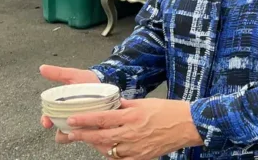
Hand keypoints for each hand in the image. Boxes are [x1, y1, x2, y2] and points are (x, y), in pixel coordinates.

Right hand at [40, 64, 100, 143]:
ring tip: (80, 128)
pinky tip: (92, 129)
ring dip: (74, 135)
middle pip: (60, 131)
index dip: (46, 120)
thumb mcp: (74, 76)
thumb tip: (42, 68)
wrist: (108, 83)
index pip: (49, 118)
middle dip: (60, 132)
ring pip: (73, 136)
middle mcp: (71, 118)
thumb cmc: (89, 81)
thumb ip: (58, 73)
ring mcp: (82, 124)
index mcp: (62, 109)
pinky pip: (89, 137)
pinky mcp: (94, 128)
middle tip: (65, 128)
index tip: (47, 122)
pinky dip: (88, 135)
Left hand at [65, 98, 203, 159]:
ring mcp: (135, 148)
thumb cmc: (170, 110)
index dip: (85, 119)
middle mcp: (131, 132)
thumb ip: (127, 104)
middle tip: (69, 133)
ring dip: (95, 145)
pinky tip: (107, 150)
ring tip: (87, 140)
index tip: (72, 119)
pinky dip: (111, 155)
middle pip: (100, 137)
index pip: (103, 118)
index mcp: (133, 116)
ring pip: (107, 150)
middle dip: (82, 135)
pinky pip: (120, 159)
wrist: (188, 125)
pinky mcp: (141, 157)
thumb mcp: (146, 102)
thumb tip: (112, 103)